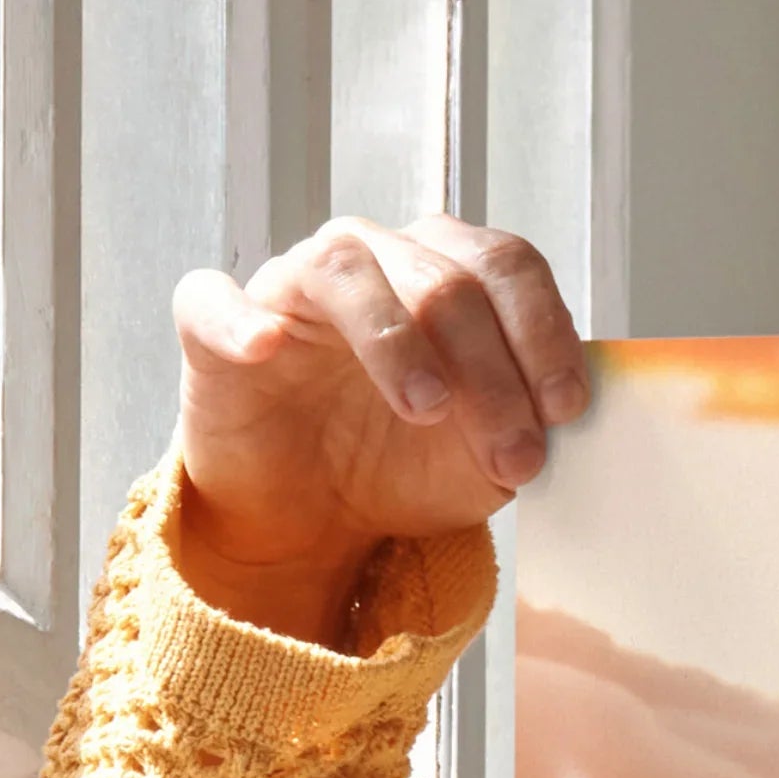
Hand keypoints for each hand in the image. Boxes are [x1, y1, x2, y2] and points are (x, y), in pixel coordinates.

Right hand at [168, 217, 588, 645]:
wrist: (315, 517)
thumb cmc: (403, 465)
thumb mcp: (487, 458)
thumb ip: (528, 424)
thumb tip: (564, 415)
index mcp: (447, 274)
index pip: (506, 266)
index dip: (543, 331)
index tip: (565, 408)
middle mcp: (374, 260)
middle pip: (443, 279)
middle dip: (492, 372)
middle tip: (514, 456)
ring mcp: (292, 286)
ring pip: (346, 271)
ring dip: (396, 340)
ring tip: (428, 409)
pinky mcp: (215, 326)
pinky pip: (214, 300)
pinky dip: (240, 319)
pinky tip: (266, 348)